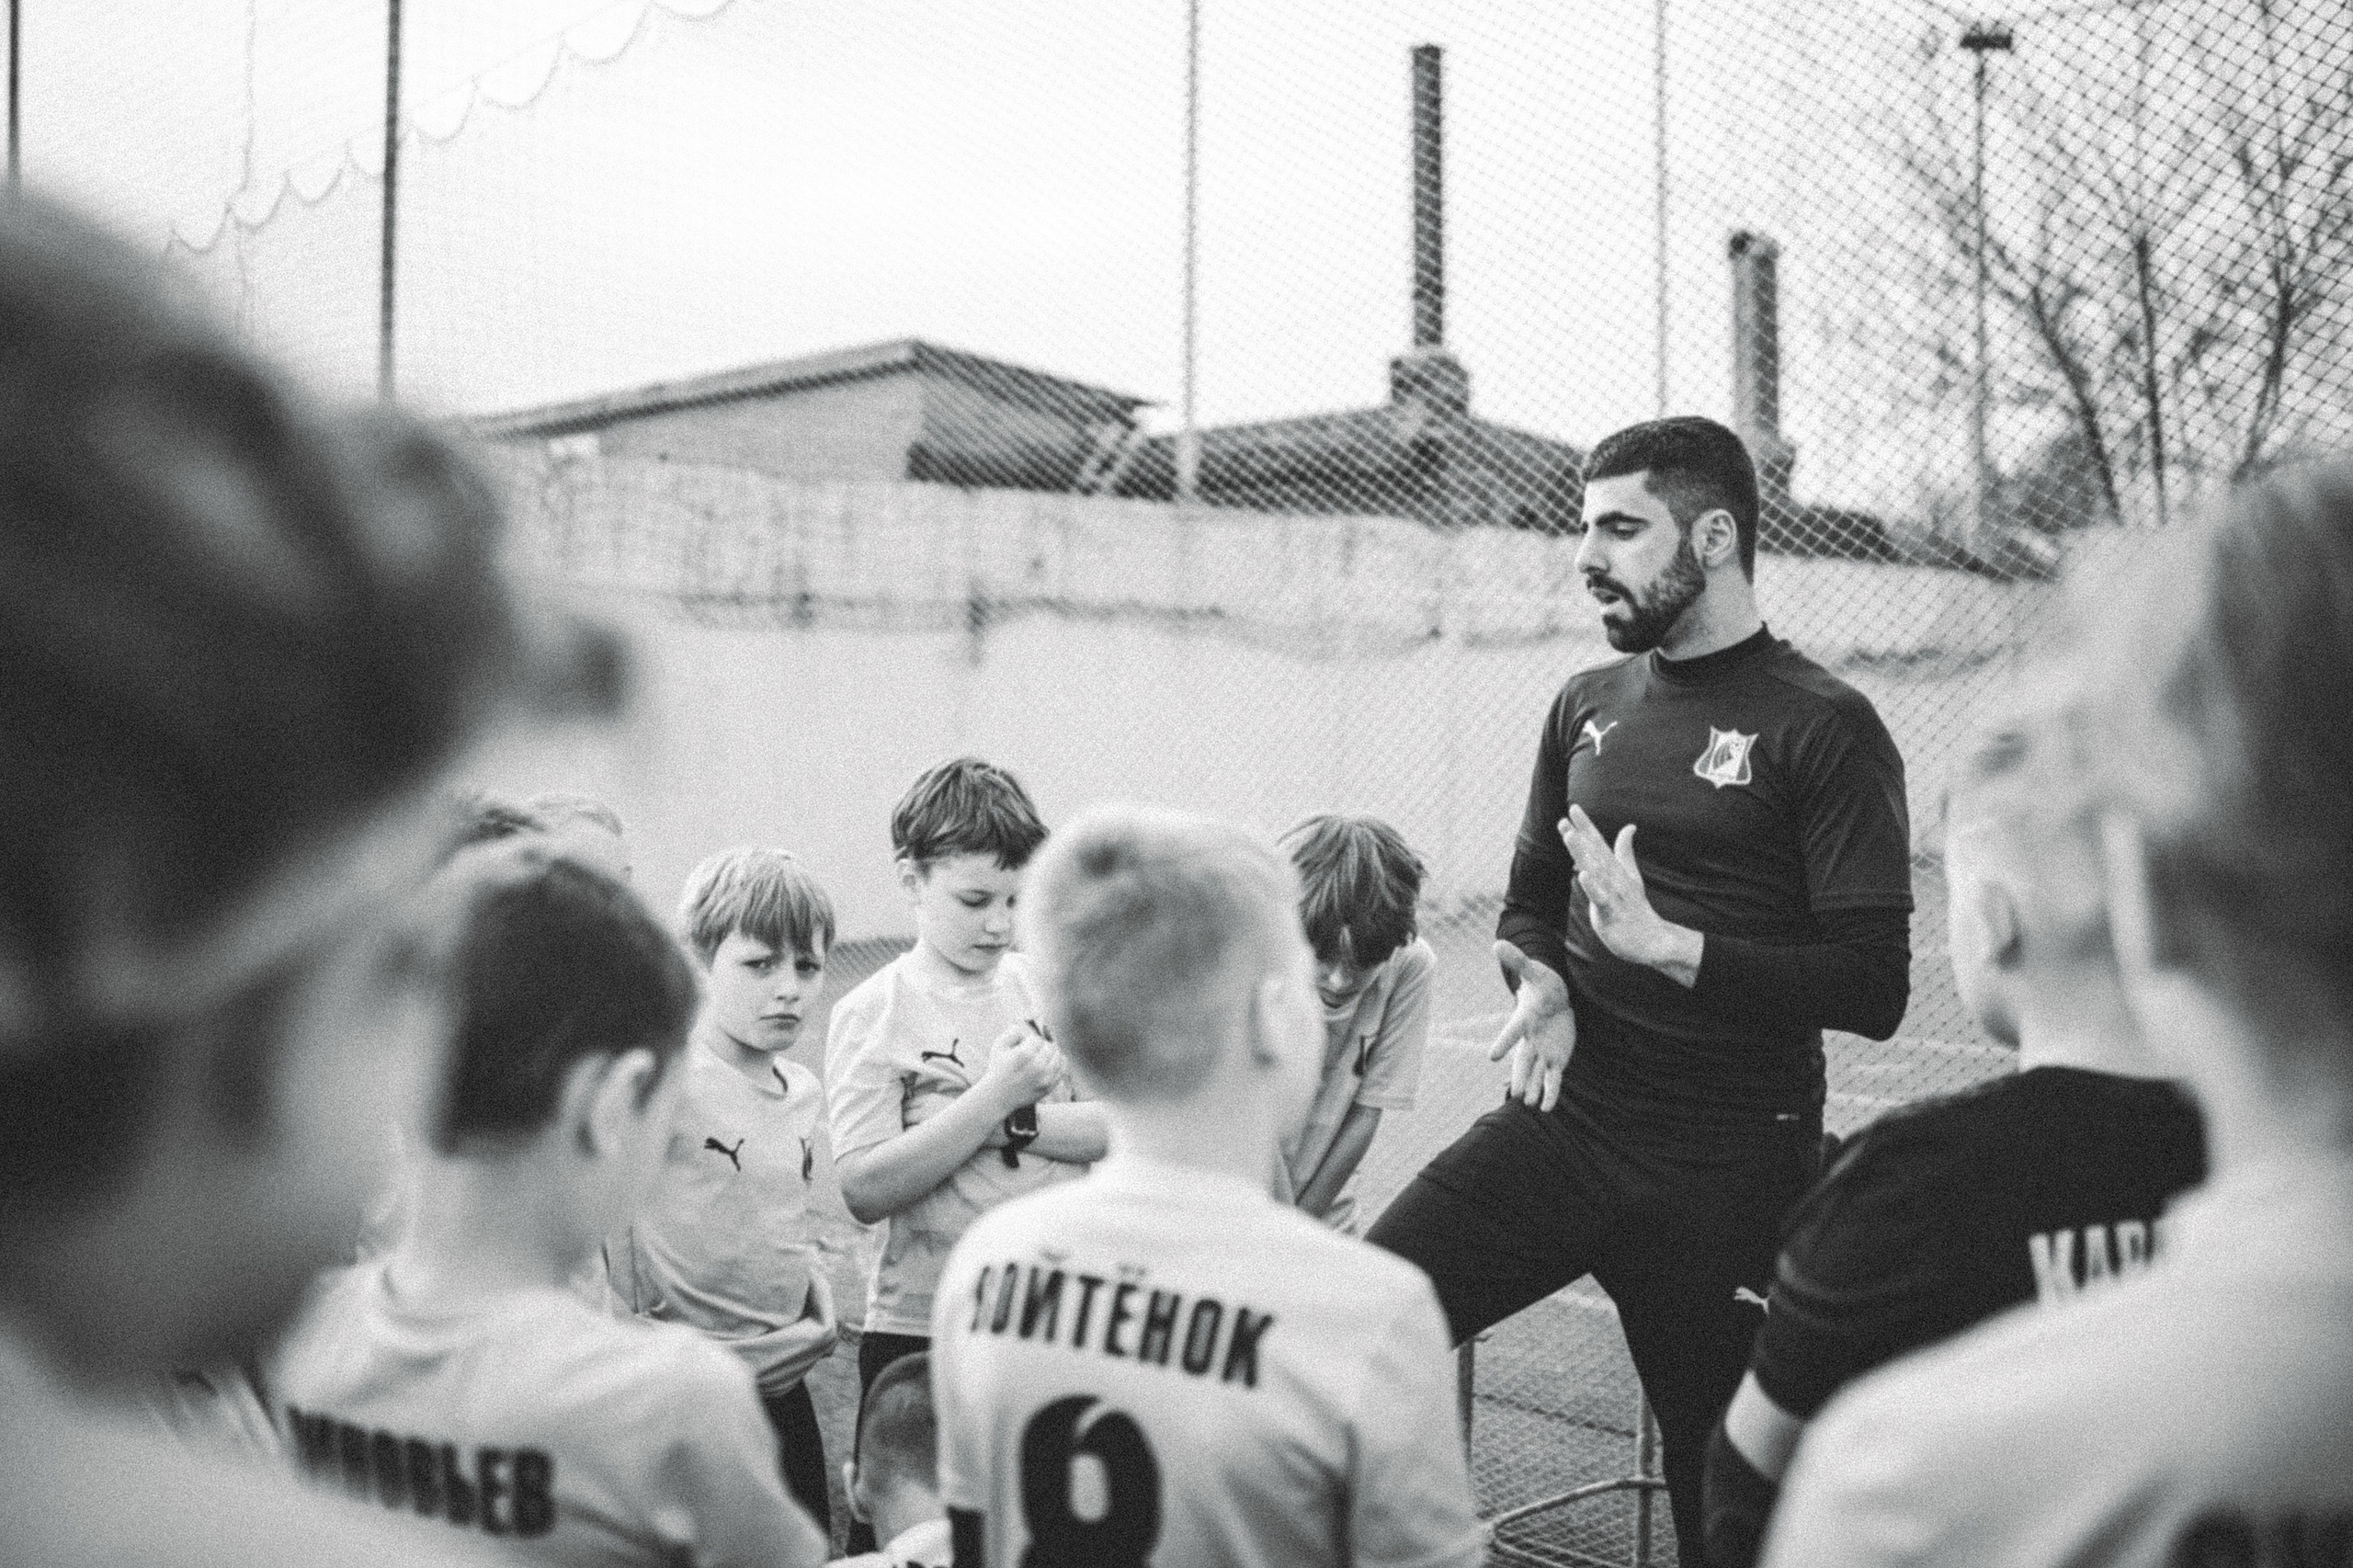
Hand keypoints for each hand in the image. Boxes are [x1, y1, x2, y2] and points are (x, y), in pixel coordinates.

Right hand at [976, 1024, 1062, 1114]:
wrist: (998, 1096)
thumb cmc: (998, 1068)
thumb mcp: (998, 1046)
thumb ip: (1013, 1031)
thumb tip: (1028, 1029)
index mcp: (1024, 1055)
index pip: (1036, 1039)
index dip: (1029, 1041)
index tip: (1023, 1047)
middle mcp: (1037, 1067)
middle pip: (1049, 1047)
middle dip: (1041, 1047)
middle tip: (1032, 1052)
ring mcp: (1045, 1079)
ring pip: (1058, 1056)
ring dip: (1050, 1053)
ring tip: (1041, 1056)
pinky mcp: (1049, 1087)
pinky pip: (1062, 1069)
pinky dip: (1059, 1062)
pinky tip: (1050, 1062)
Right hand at [1488, 941, 1574, 1111]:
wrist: (1555, 999)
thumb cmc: (1543, 984)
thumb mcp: (1534, 971)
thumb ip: (1518, 961)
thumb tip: (1497, 943)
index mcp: (1524, 1020)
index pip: (1513, 1032)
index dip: (1504, 1043)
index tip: (1492, 1057)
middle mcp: (1530, 1040)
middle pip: (1523, 1060)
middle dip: (1520, 1075)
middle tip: (1514, 1091)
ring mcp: (1543, 1052)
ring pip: (1536, 1073)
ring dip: (1533, 1087)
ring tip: (1528, 1104)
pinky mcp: (1556, 1058)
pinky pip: (1553, 1079)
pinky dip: (1550, 1092)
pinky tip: (1546, 1108)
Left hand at [1559, 805, 1702, 986]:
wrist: (1652, 940)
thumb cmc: (1635, 909)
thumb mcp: (1630, 876)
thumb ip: (1625, 852)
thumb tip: (1629, 826)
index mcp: (1615, 870)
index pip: (1599, 845)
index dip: (1586, 826)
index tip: (1574, 808)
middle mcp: (1614, 878)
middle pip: (1595, 853)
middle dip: (1580, 835)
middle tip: (1566, 816)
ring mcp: (1613, 894)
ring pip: (1595, 871)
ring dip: (1583, 853)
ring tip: (1570, 836)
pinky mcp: (1611, 913)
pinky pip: (1601, 899)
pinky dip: (1592, 887)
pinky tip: (1582, 875)